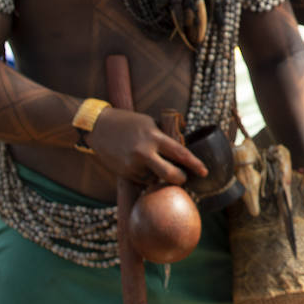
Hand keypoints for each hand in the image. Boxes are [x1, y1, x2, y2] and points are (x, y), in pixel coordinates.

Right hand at [87, 108, 207, 185]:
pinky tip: (144, 167)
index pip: (181, 153)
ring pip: (155, 180)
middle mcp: (144, 152)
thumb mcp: (150, 123)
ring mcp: (133, 165)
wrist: (98, 127)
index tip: (205, 171)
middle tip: (184, 177)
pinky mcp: (124, 173)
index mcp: (154, 137)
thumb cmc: (128, 122)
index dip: (195, 164)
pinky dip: (147, 177)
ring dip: (160, 177)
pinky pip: (142, 180)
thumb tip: (181, 148)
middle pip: (170, 175)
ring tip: (156, 165)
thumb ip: (164, 137)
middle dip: (181, 179)